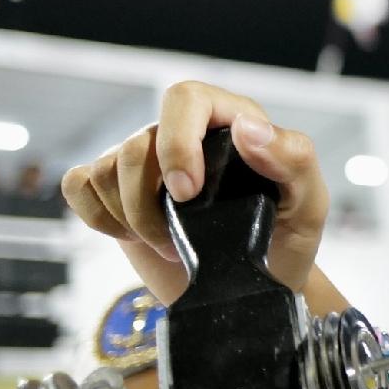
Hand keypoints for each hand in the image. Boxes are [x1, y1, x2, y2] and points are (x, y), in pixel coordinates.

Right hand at [61, 81, 330, 304]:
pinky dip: (97, 216)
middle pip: (137, 143)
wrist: (255, 290)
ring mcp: (147, 162)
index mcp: (231, 122)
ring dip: (132, 219)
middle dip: (149, 201)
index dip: (176, 141)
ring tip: (171, 245)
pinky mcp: (116, 191)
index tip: (188, 193)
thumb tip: (248, 128)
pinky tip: (131, 236)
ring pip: (106, 169)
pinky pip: (79, 185)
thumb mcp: (309, 204)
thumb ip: (293, 158)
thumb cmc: (285, 241)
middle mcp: (185, 135)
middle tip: (179, 240)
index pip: (185, 98)